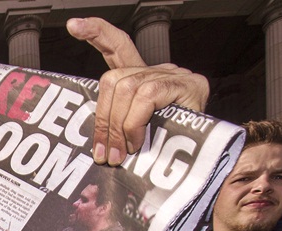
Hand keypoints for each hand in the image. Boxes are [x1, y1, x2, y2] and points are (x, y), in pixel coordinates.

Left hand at [68, 17, 208, 164]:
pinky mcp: (188, 84)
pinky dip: (135, 122)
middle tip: (104, 152)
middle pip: (114, 79)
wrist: (207, 155)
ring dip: (118, 126)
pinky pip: (147, 96)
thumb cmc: (168, 146)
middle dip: (103, 119)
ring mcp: (174, 75)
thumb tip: (96, 144)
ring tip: (122, 152)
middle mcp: (158, 70)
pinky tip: (137, 140)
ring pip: (127, 88)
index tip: (74, 25)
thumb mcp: (135, 134)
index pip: (118, 47)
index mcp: (142, 78)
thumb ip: (117, 127)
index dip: (97, 33)